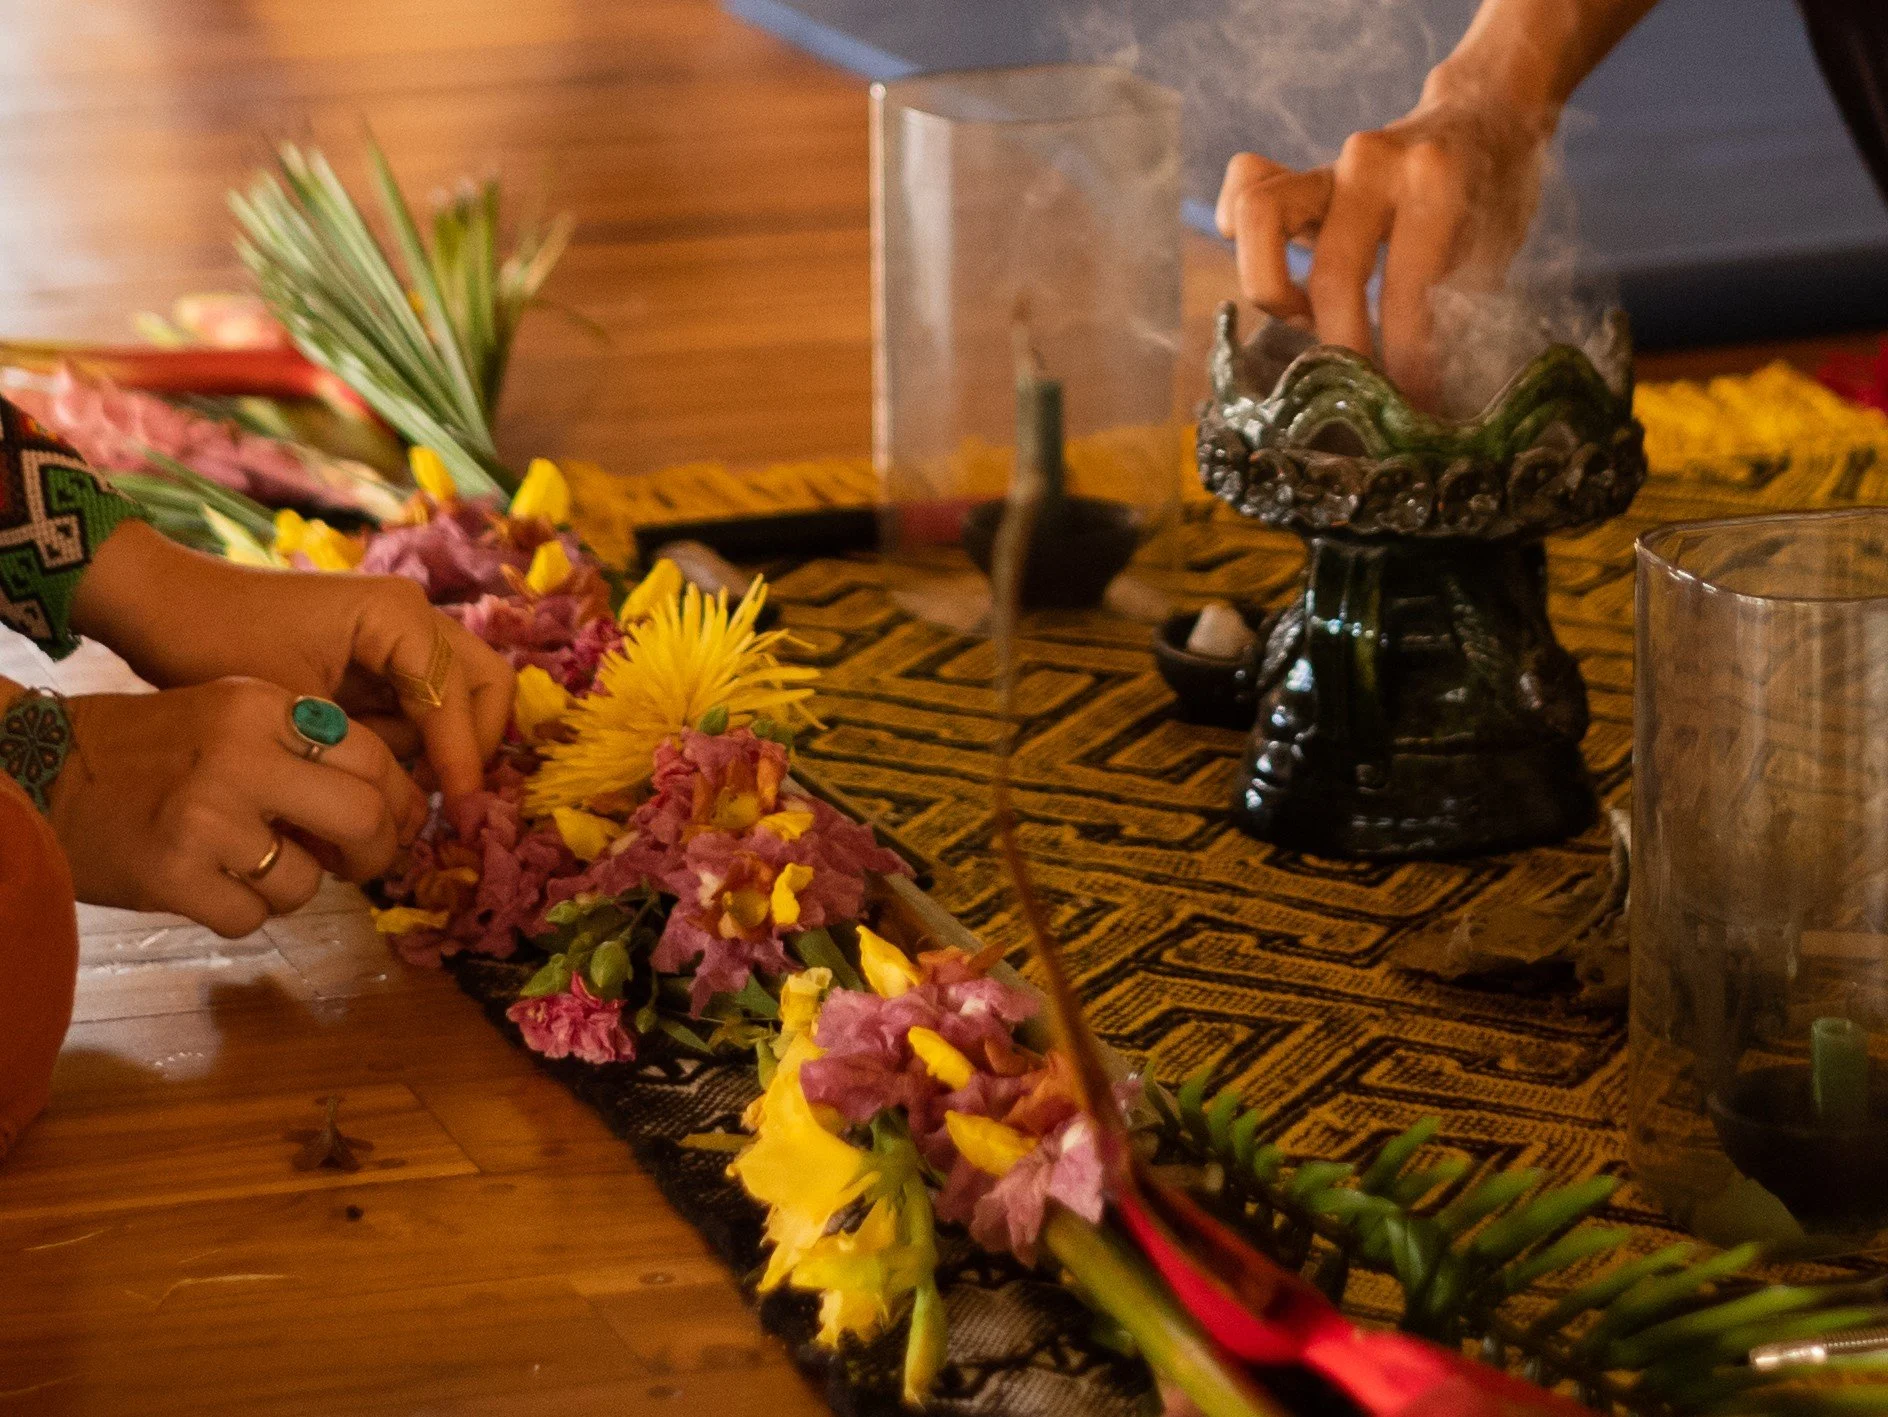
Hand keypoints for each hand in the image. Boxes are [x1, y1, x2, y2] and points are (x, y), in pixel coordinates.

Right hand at [46, 679, 424, 936]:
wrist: (42, 771)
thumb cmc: (150, 749)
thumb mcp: (229, 715)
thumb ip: (302, 747)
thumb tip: (392, 803)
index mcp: (260, 707)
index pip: (372, 757)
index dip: (398, 800)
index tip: (395, 822)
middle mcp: (239, 756)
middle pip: (364, 816)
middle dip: (376, 852)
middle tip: (358, 864)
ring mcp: (205, 818)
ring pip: (307, 881)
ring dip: (293, 887)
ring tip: (252, 866)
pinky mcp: (174, 875)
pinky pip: (253, 917)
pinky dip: (240, 911)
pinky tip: (210, 885)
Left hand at [73, 522, 512, 798]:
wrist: (160, 605)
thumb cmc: (217, 644)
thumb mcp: (296, 710)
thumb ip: (366, 756)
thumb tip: (417, 814)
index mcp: (399, 615)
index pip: (459, 696)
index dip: (463, 761)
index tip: (460, 819)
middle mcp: (414, 616)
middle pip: (485, 686)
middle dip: (471, 748)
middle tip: (444, 803)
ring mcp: (399, 634)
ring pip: (459, 699)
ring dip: (440, 749)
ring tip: (393, 796)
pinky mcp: (379, 656)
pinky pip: (421, 705)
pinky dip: (411, 744)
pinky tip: (370, 776)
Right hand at [1216, 77, 1548, 407]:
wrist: (1487, 115)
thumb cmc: (1490, 195)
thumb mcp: (1493, 251)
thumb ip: (1453, 313)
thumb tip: (1421, 401)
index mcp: (1434, 181)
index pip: (1407, 291)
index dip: (1406, 361)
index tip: (1412, 406)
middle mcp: (1371, 162)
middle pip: (1332, 275)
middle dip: (1345, 350)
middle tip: (1360, 391)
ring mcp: (1327, 163)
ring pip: (1258, 213)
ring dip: (1273, 288)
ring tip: (1306, 320)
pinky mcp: (1299, 171)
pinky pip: (1244, 191)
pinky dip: (1239, 233)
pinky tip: (1276, 273)